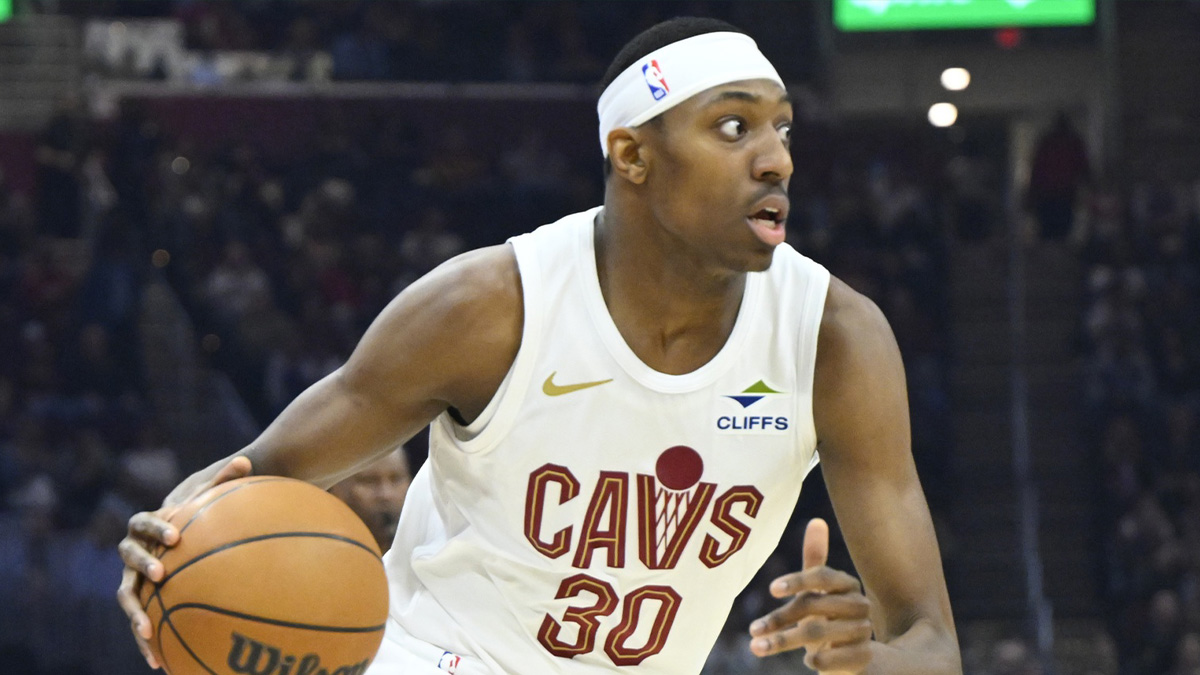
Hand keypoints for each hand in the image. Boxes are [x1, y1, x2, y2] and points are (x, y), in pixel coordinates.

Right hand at [115, 456, 252, 668]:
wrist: (175, 539)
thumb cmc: (195, 517)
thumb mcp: (208, 499)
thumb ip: (223, 481)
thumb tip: (246, 459)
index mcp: (148, 525)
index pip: (144, 523)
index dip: (157, 530)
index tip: (176, 537)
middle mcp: (133, 552)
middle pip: (129, 558)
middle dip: (142, 565)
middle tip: (161, 575)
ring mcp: (132, 578)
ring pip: (126, 596)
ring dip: (134, 613)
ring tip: (147, 631)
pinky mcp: (138, 602)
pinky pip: (139, 621)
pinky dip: (146, 640)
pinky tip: (158, 661)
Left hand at [749, 518, 872, 672]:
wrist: (855, 656)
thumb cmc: (829, 617)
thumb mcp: (818, 590)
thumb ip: (815, 559)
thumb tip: (817, 521)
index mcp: (847, 584)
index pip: (823, 576)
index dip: (797, 580)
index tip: (771, 589)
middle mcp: (859, 605)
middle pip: (814, 606)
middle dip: (779, 618)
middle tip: (753, 629)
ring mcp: (864, 631)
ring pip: (818, 633)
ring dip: (784, 641)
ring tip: (757, 647)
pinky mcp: (864, 657)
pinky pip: (835, 658)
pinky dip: (818, 661)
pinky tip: (808, 662)